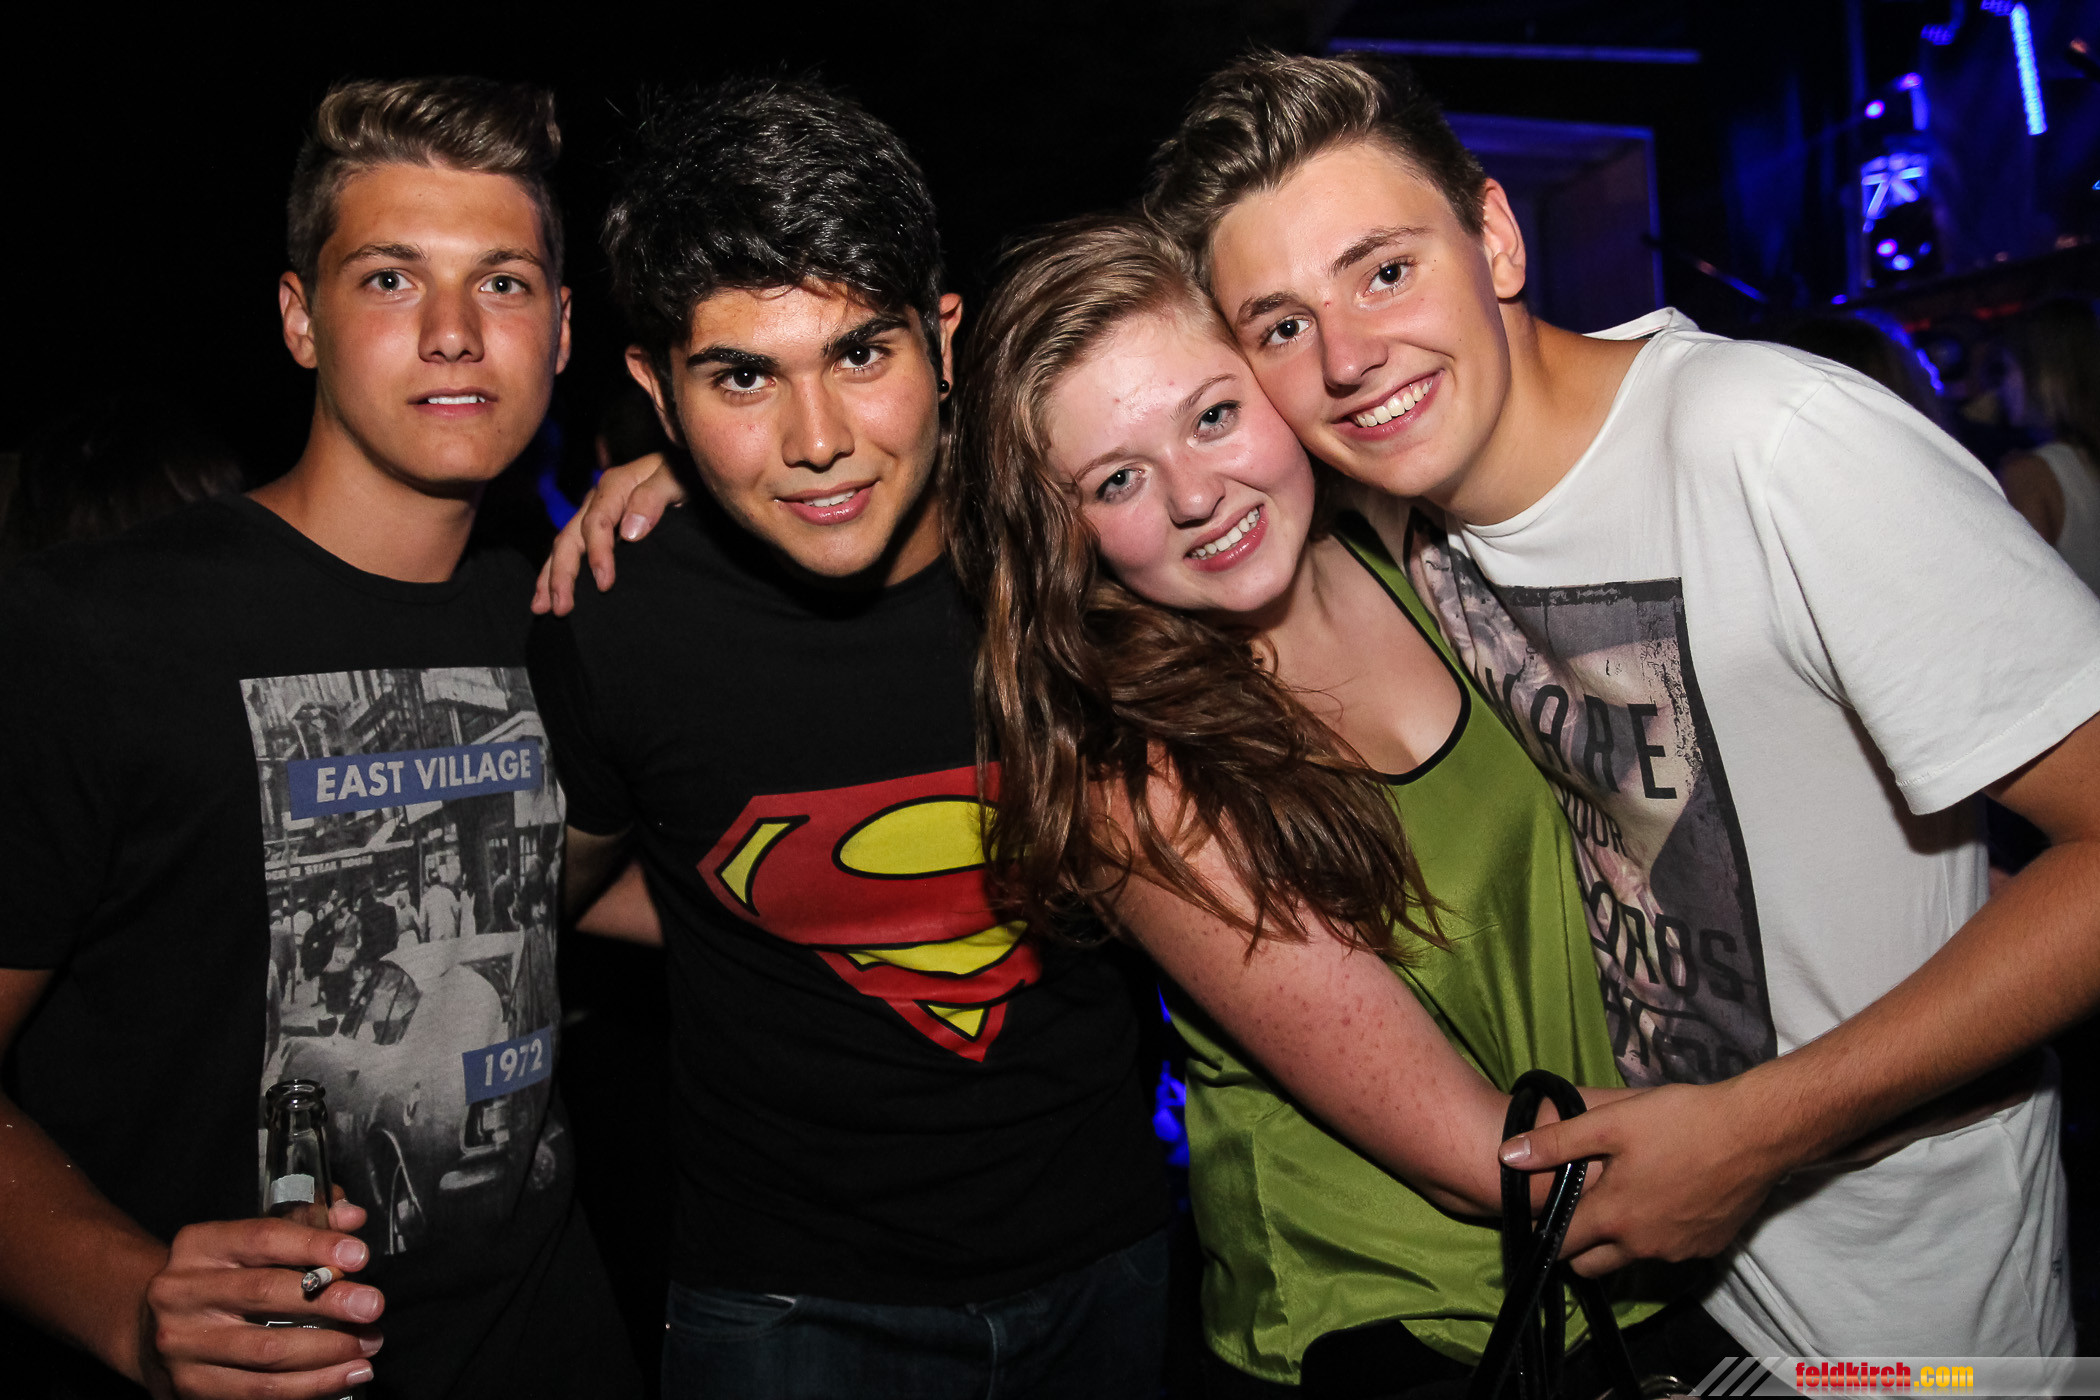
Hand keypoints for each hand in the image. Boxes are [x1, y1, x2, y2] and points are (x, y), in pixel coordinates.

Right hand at [138, 1198, 382, 1399]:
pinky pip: (259, 1392)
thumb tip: (352, 1216)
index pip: (263, 1238)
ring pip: (267, 1351)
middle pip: (265, 1294)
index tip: (359, 1257)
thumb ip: (306, 1221)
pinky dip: (310, 1386)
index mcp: (200, 1246)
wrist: (151, 1327)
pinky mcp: (189, 1387)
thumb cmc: (222, 1276)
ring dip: (329, 1351)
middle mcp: (182, 1293)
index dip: (315, 1245)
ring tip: (368, 1345)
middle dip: (329, 1301)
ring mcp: (182, 1344)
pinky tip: (344, 1374)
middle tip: (373, 1305)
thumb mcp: (251, 1240)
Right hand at [532, 452, 688, 615]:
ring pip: (565, 546)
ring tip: (542, 607)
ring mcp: (596, 514)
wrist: (687, 467)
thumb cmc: (684, 471)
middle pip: (571, 537)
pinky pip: (575, 550)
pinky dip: (561, 571)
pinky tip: (553, 593)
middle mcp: (598, 501)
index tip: (605, 584)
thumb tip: (629, 532)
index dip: (598, 554)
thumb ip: (654, 497)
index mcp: (615, 486)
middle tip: (560, 607)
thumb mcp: (675, 477)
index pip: (597, 523)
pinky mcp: (601, 529)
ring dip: (552, 577)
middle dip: (562, 574)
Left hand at [1498, 1079, 1786, 1276]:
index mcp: (1614, 1218)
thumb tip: (1506, 1155)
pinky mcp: (1709, 1247)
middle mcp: (1643, 1246)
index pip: (1560, 1244)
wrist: (1755, 1133)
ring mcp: (1679, 1251)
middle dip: (1575, 1246)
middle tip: (1573, 1211)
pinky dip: (1656, 1236)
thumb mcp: (1609, 1123)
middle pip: (1592, 1265)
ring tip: (1617, 1203)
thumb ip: (1555, 1143)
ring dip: (1617, 1242)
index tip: (1534, 1216)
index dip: (1542, 1230)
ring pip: (1631, 1259)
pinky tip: (1660, 1203)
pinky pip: (1669, 1251)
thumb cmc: (1679, 1122)